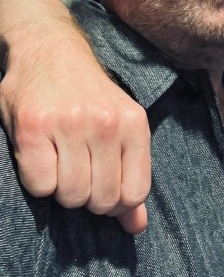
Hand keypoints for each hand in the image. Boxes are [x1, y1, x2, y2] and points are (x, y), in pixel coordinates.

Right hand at [0, 0, 150, 232]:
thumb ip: (131, 174)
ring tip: (62, 160)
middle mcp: (106, 123)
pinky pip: (40, 185)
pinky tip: (43, 155)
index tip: (104, 186)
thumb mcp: (121, 126)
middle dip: (89, 196)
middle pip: (102, 199)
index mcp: (134, 123)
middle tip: (80, 169)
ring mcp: (70, 124)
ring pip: (71, 195)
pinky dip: (39, 180)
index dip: (116, 201)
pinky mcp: (33, 127)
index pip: (135, 192)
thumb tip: (137, 227)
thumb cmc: (89, 95)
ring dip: (63, 188)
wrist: (52, 49)